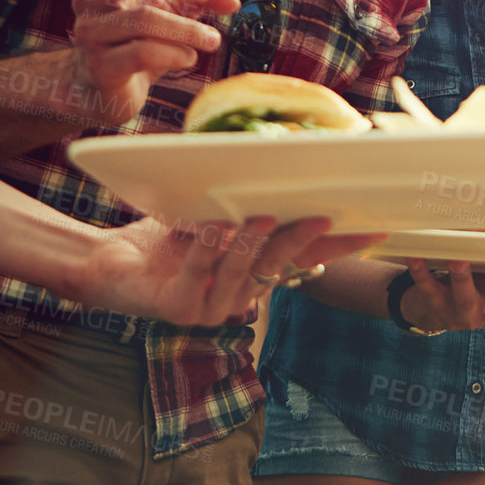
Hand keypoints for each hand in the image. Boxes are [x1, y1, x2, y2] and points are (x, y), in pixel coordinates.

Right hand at [68, 0, 239, 124]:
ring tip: (212, 40)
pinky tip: (189, 59)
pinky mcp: (100, 66)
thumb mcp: (174, 15)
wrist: (108, 92)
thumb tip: (231, 1)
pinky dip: (176, 54)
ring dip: (187, 29)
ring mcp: (91, 33)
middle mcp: (92, 1)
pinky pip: (143, 52)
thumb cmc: (141, 45)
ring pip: (142, 18)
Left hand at [75, 215, 385, 326]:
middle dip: (300, 242)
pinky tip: (215, 228)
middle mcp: (239, 296)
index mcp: (255, 273)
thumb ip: (246, 209)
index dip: (341, 247)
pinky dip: (206, 249)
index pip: (307, 260)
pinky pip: (198, 276)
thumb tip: (283, 175)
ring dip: (253, 245)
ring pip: (241, 274)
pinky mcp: (178, 309)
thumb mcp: (213, 217)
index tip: (375, 230)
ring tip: (260, 217)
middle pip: (280, 266)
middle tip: (320, 218)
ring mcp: (210, 308)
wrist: (109, 263)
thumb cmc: (165, 238)